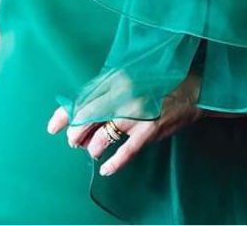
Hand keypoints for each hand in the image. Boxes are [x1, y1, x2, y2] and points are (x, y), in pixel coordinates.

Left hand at [47, 75, 201, 177]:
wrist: (193, 88)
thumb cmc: (159, 81)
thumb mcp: (130, 77)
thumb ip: (108, 90)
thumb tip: (83, 107)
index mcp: (116, 79)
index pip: (83, 99)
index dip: (65, 115)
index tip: (52, 127)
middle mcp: (123, 95)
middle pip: (87, 119)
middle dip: (77, 135)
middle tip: (75, 141)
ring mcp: (137, 113)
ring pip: (102, 137)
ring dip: (93, 148)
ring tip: (92, 150)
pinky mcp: (150, 129)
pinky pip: (126, 151)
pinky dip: (114, 162)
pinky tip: (106, 168)